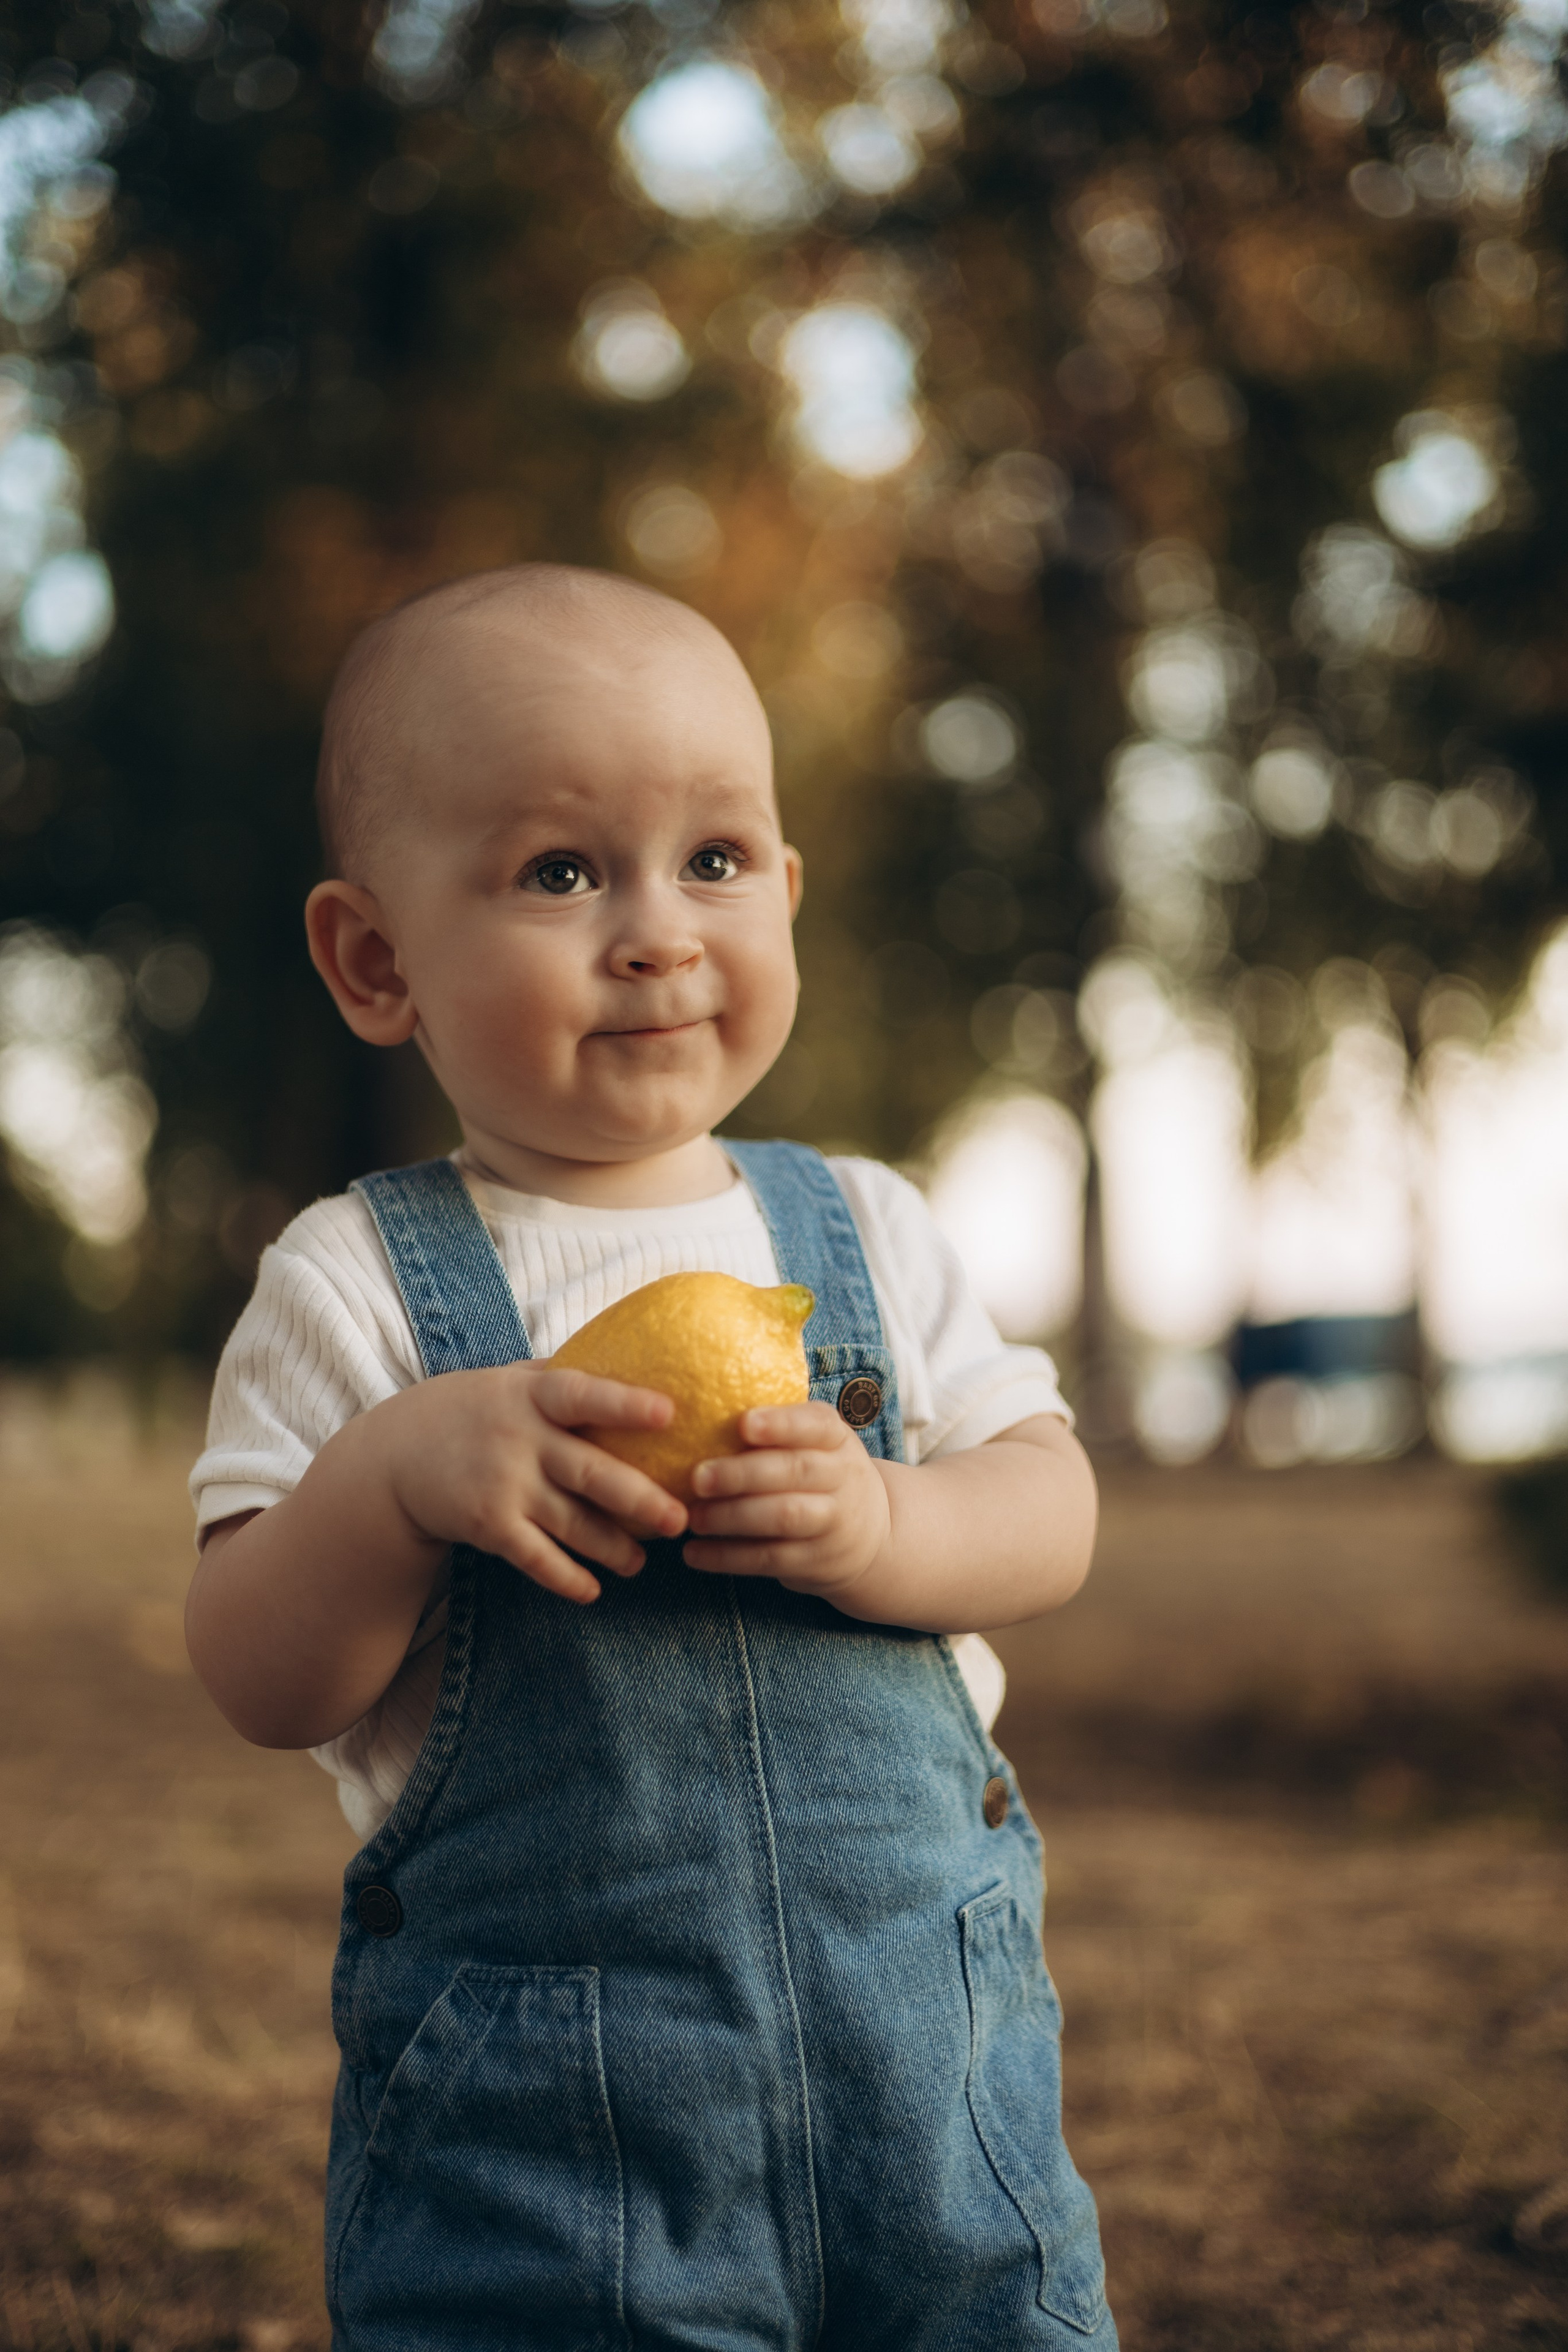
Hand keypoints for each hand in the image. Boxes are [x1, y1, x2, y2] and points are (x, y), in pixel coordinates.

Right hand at [375, 1362, 688, 1604]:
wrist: (393, 1457)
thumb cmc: (469, 1412)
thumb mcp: (508, 1381)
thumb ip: (560, 1378)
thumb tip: (632, 1362)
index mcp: (530, 1396)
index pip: (582, 1395)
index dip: (625, 1404)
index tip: (668, 1413)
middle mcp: (520, 1439)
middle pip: (591, 1473)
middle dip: (640, 1500)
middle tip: (680, 1520)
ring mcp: (503, 1486)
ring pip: (573, 1524)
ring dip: (614, 1549)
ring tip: (640, 1562)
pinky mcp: (488, 1526)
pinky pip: (537, 1559)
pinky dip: (567, 1578)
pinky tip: (593, 1591)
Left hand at [682, 1401, 891, 1600]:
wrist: (874, 1535)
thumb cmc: (822, 1475)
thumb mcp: (817, 1445)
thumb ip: (777, 1429)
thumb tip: (702, 1413)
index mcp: (837, 1440)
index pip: (816, 1425)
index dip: (781, 1424)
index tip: (743, 1423)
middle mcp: (842, 1478)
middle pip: (795, 1471)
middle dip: (743, 1474)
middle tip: (697, 1477)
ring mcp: (832, 1522)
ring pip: (784, 1516)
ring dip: (732, 1517)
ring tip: (693, 1518)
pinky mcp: (816, 1561)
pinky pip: (769, 1559)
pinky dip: (727, 1557)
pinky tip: (694, 1553)